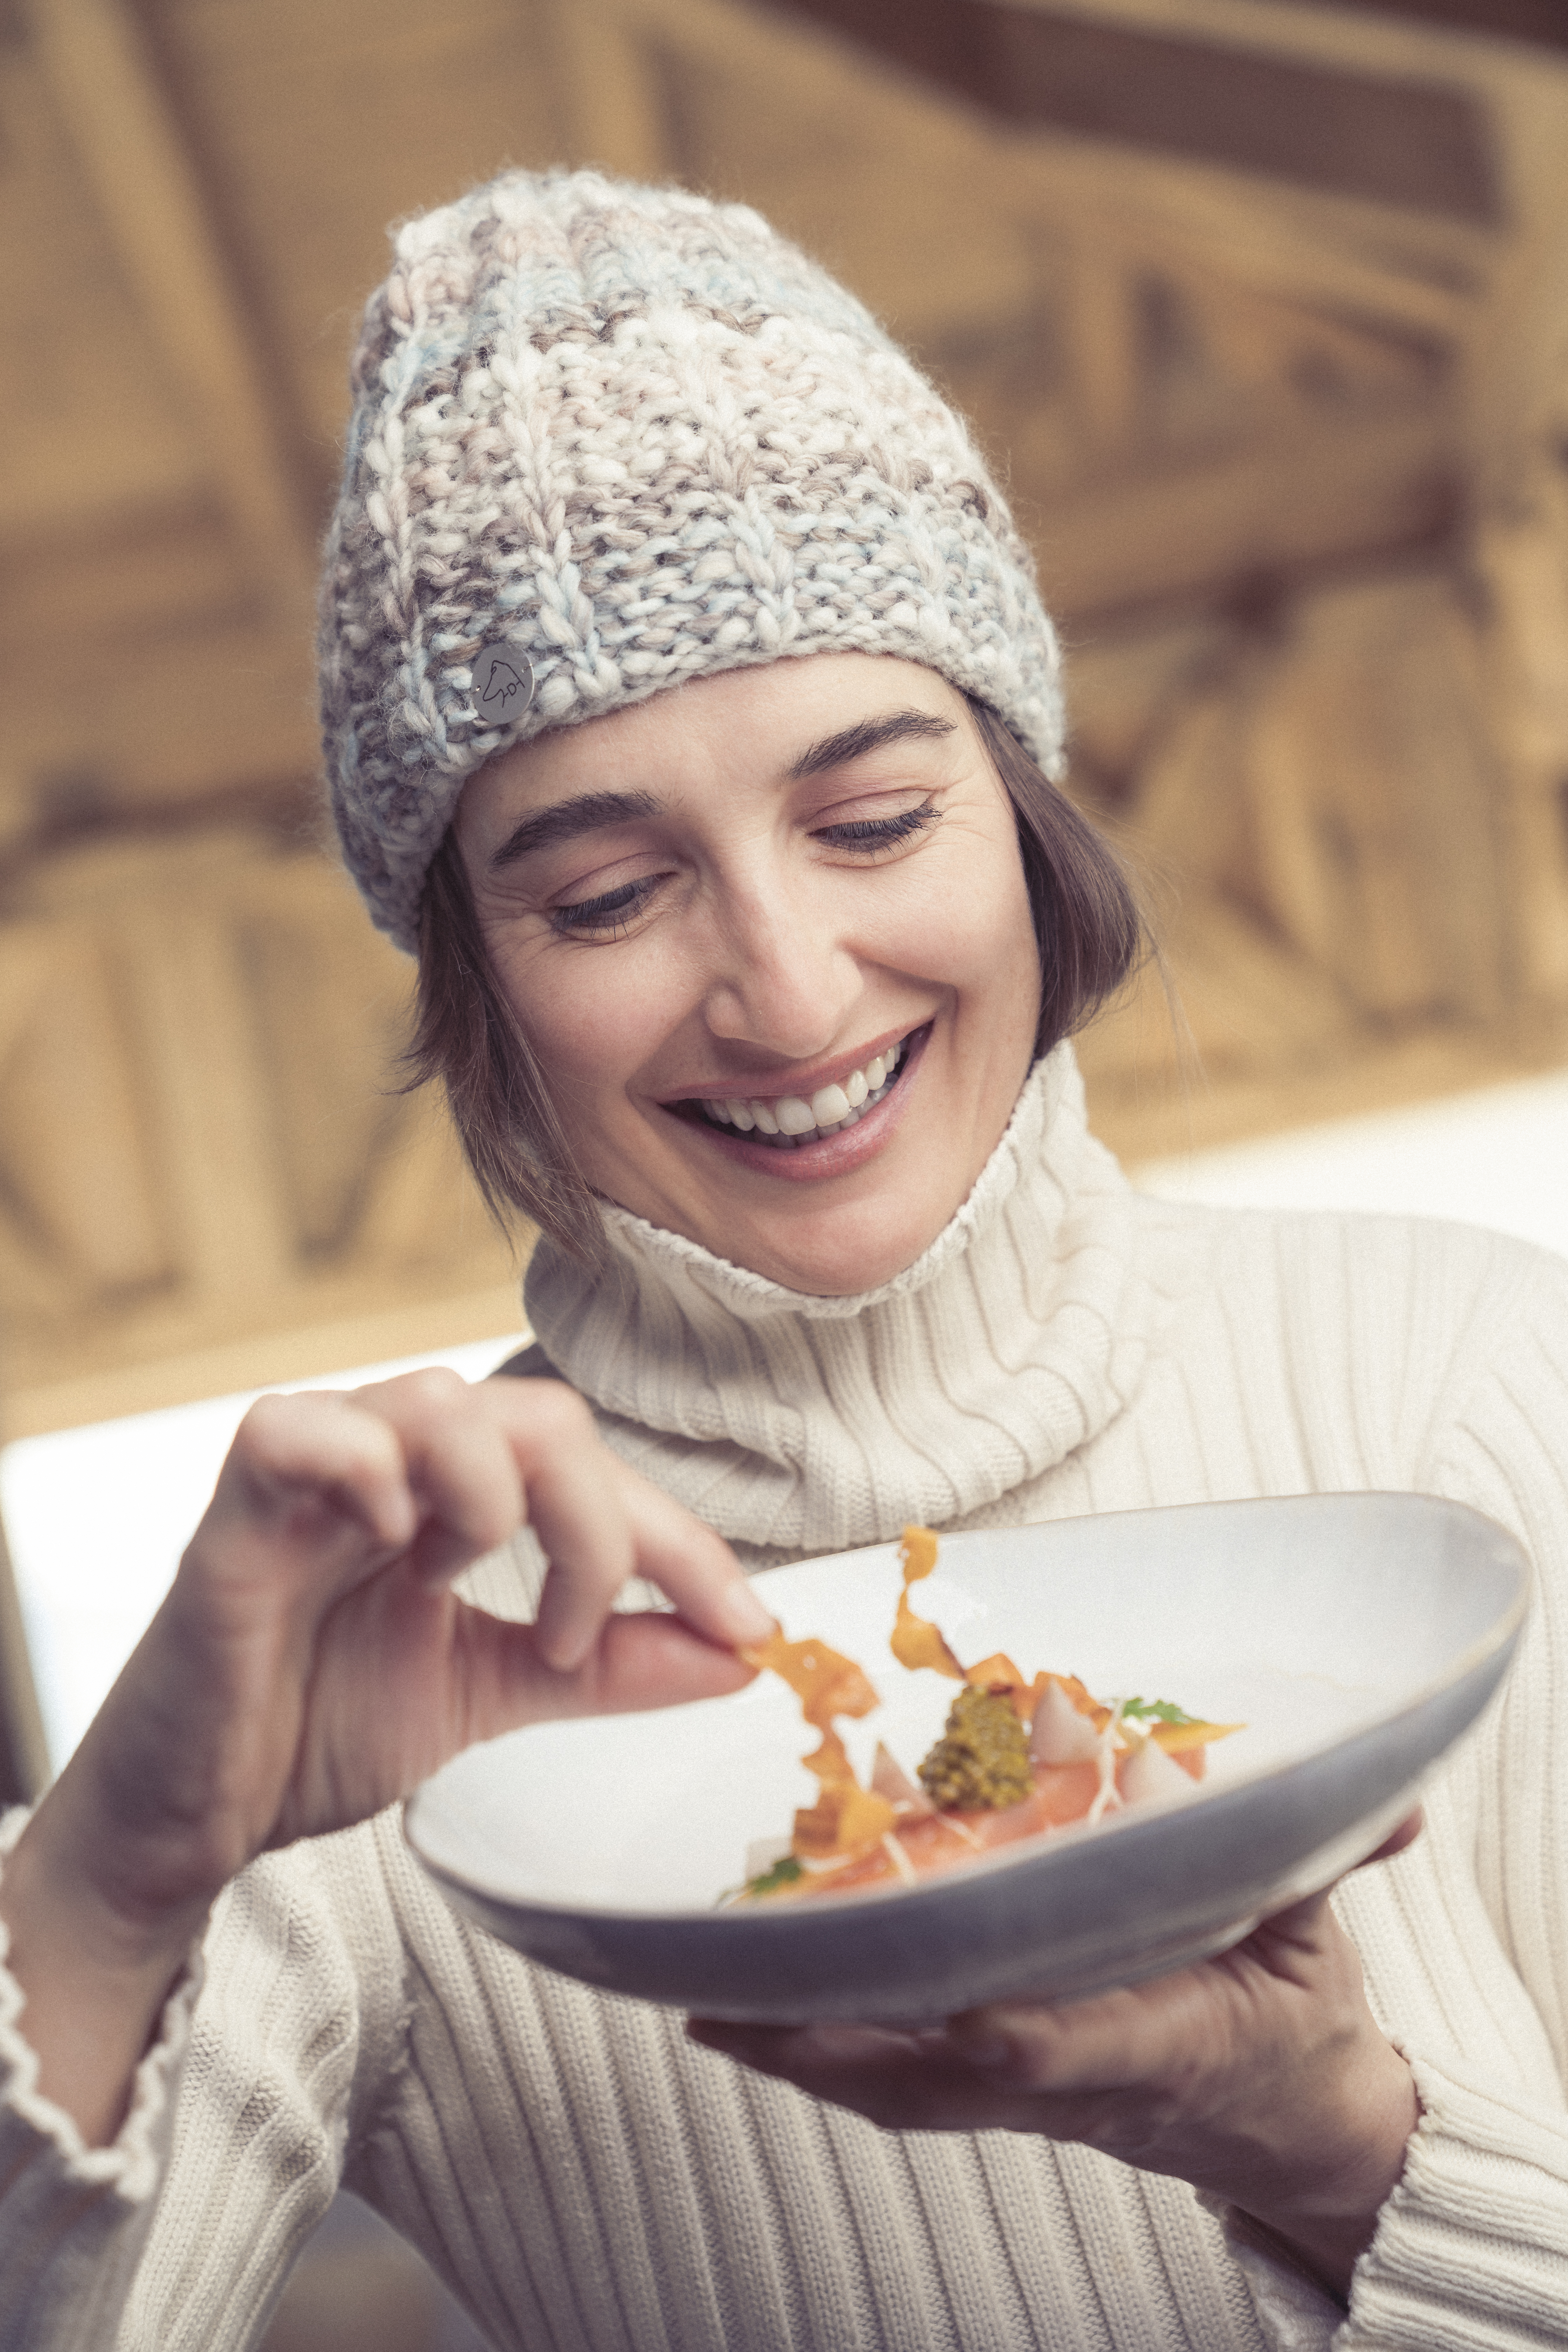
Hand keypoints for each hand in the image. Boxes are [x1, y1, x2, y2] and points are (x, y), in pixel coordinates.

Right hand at [3, 1371, 769, 2141]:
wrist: (196, 1817)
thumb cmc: (322, 1730)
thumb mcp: (496, 1694)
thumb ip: (613, 1667)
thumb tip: (741, 1655)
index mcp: (454, 1494)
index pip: (593, 1466)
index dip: (683, 1541)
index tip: (746, 1628)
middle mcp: (390, 1463)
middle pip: (534, 1415)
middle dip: (598, 1524)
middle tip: (580, 1637)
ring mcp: (309, 1476)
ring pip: (433, 1400)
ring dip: (492, 1494)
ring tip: (474, 1590)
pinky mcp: (233, 1513)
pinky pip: (296, 1429)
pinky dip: (363, 1468)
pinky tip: (393, 1541)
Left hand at [690, 1815, 1422, 2300]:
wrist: (1287, 2117)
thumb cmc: (1290, 2018)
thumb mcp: (1318, 1938)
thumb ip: (1331, 1866)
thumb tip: (1390, 1806)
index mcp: (1164, 2044)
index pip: (1083, 2046)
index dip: (1023, 2040)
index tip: (969, 2019)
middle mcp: (1075, 2076)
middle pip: (946, 2078)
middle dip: (847, 2046)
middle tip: (742, 2005)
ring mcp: (1027, 2089)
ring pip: (899, 2083)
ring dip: (807, 2049)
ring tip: (705, 2003)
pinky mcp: (998, 2082)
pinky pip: (895, 2077)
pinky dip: (820, 2051)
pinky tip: (745, 2017)